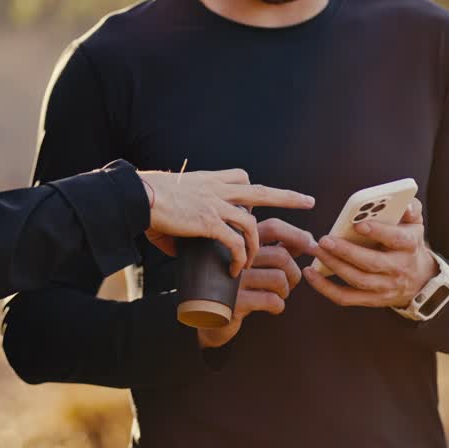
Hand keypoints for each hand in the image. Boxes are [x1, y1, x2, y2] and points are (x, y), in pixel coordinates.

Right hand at [139, 169, 314, 276]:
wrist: (139, 196)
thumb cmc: (148, 201)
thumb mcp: (170, 205)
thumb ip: (180, 222)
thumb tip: (175, 243)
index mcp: (209, 180)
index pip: (240, 178)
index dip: (250, 189)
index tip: (258, 200)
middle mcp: (217, 189)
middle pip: (261, 191)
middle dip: (287, 197)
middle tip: (308, 201)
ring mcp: (216, 204)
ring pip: (250, 224)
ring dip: (255, 245)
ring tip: (251, 264)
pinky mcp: (210, 222)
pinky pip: (233, 241)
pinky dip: (238, 257)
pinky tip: (236, 269)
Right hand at [198, 218, 317, 348]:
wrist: (205, 317)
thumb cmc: (236, 287)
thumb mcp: (253, 263)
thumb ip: (275, 249)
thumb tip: (307, 240)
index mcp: (240, 242)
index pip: (273, 227)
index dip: (297, 235)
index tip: (311, 246)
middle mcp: (234, 256)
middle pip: (281, 256)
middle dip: (294, 273)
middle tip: (291, 283)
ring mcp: (233, 279)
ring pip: (279, 278)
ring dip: (287, 290)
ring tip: (279, 295)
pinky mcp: (234, 302)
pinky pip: (270, 299)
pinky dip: (279, 306)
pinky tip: (273, 308)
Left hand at [304, 198, 438, 308]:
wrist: (419, 280)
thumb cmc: (408, 244)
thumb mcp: (415, 224)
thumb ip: (409, 209)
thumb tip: (402, 202)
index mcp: (409, 246)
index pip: (396, 239)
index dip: (378, 232)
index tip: (358, 224)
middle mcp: (398, 269)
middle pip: (372, 263)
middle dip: (346, 251)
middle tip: (325, 239)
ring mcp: (385, 287)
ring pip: (357, 280)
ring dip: (334, 266)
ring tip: (317, 250)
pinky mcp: (371, 299)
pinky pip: (346, 297)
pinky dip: (325, 288)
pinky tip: (310, 273)